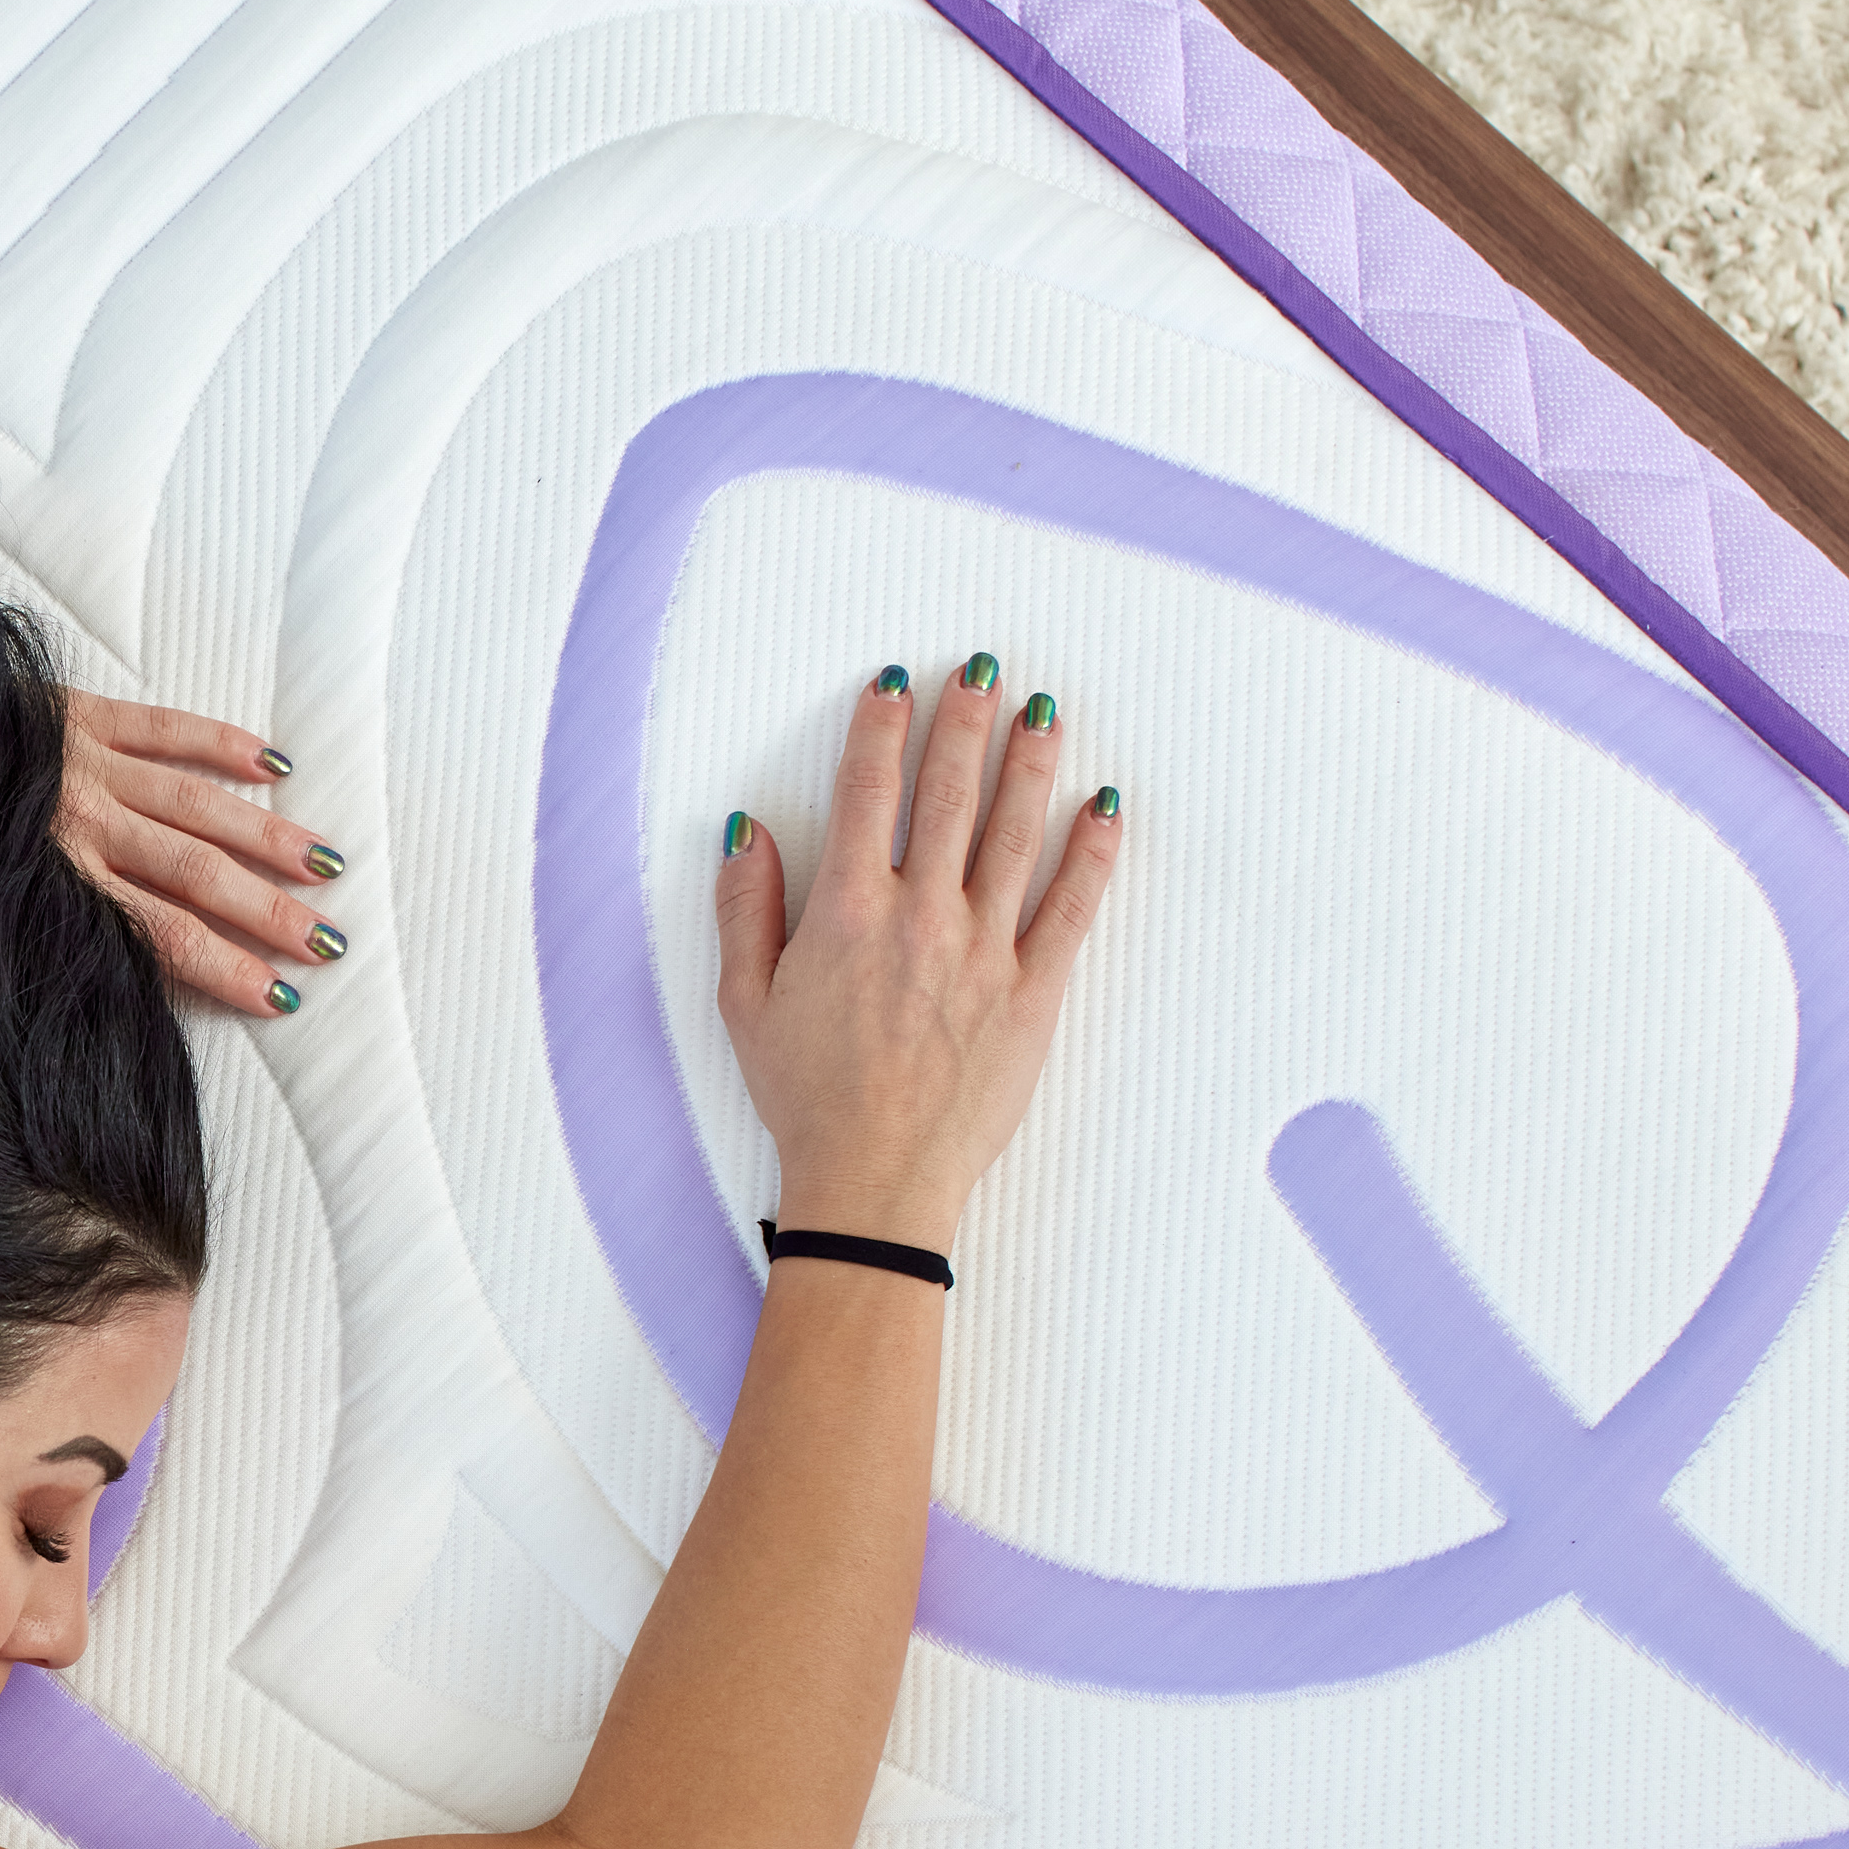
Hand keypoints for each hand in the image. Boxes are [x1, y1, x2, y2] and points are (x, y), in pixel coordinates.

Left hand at [54, 694, 348, 1017]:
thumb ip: (57, 933)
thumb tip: (130, 979)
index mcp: (55, 885)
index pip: (161, 938)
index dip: (227, 969)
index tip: (281, 997)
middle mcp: (80, 828)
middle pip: (195, 877)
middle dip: (269, 911)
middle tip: (329, 939)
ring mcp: (86, 767)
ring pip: (196, 806)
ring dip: (267, 837)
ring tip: (325, 864)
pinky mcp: (81, 716)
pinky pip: (165, 728)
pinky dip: (221, 744)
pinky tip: (274, 764)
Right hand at [713, 662, 1120, 1245]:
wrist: (875, 1181)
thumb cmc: (806, 1100)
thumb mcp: (743, 1004)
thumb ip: (745, 910)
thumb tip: (748, 832)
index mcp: (848, 913)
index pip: (866, 793)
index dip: (879, 728)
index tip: (892, 681)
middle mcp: (921, 916)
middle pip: (949, 793)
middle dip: (965, 720)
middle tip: (983, 667)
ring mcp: (985, 951)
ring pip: (1015, 832)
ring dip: (1031, 762)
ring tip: (1045, 709)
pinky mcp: (1033, 992)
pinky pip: (1071, 906)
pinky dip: (1092, 852)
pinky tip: (1105, 806)